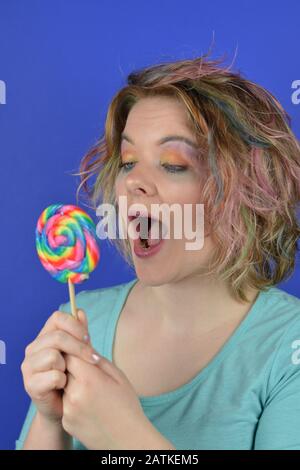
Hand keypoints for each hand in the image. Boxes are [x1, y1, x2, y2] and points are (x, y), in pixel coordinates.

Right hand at [21, 309, 101, 423]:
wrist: (65, 407)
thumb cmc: (73, 377)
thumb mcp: (79, 353)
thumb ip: (80, 333)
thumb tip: (81, 312)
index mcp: (44, 337)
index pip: (57, 318)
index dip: (75, 326)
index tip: (88, 338)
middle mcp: (33, 349)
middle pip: (57, 337)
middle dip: (80, 347)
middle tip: (94, 358)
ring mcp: (29, 366)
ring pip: (53, 355)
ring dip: (69, 366)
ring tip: (71, 375)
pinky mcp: (30, 385)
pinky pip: (53, 376)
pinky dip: (64, 381)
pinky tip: (64, 386)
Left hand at [62, 312, 148, 449]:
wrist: (127, 441)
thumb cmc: (127, 404)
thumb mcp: (117, 375)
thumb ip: (95, 355)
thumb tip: (83, 335)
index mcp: (90, 378)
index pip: (70, 353)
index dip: (76, 351)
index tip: (84, 352)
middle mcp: (75, 393)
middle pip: (64, 368)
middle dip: (75, 367)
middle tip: (91, 374)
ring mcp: (69, 409)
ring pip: (64, 385)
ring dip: (73, 383)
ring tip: (94, 392)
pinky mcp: (66, 421)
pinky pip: (65, 402)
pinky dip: (74, 400)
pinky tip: (90, 406)